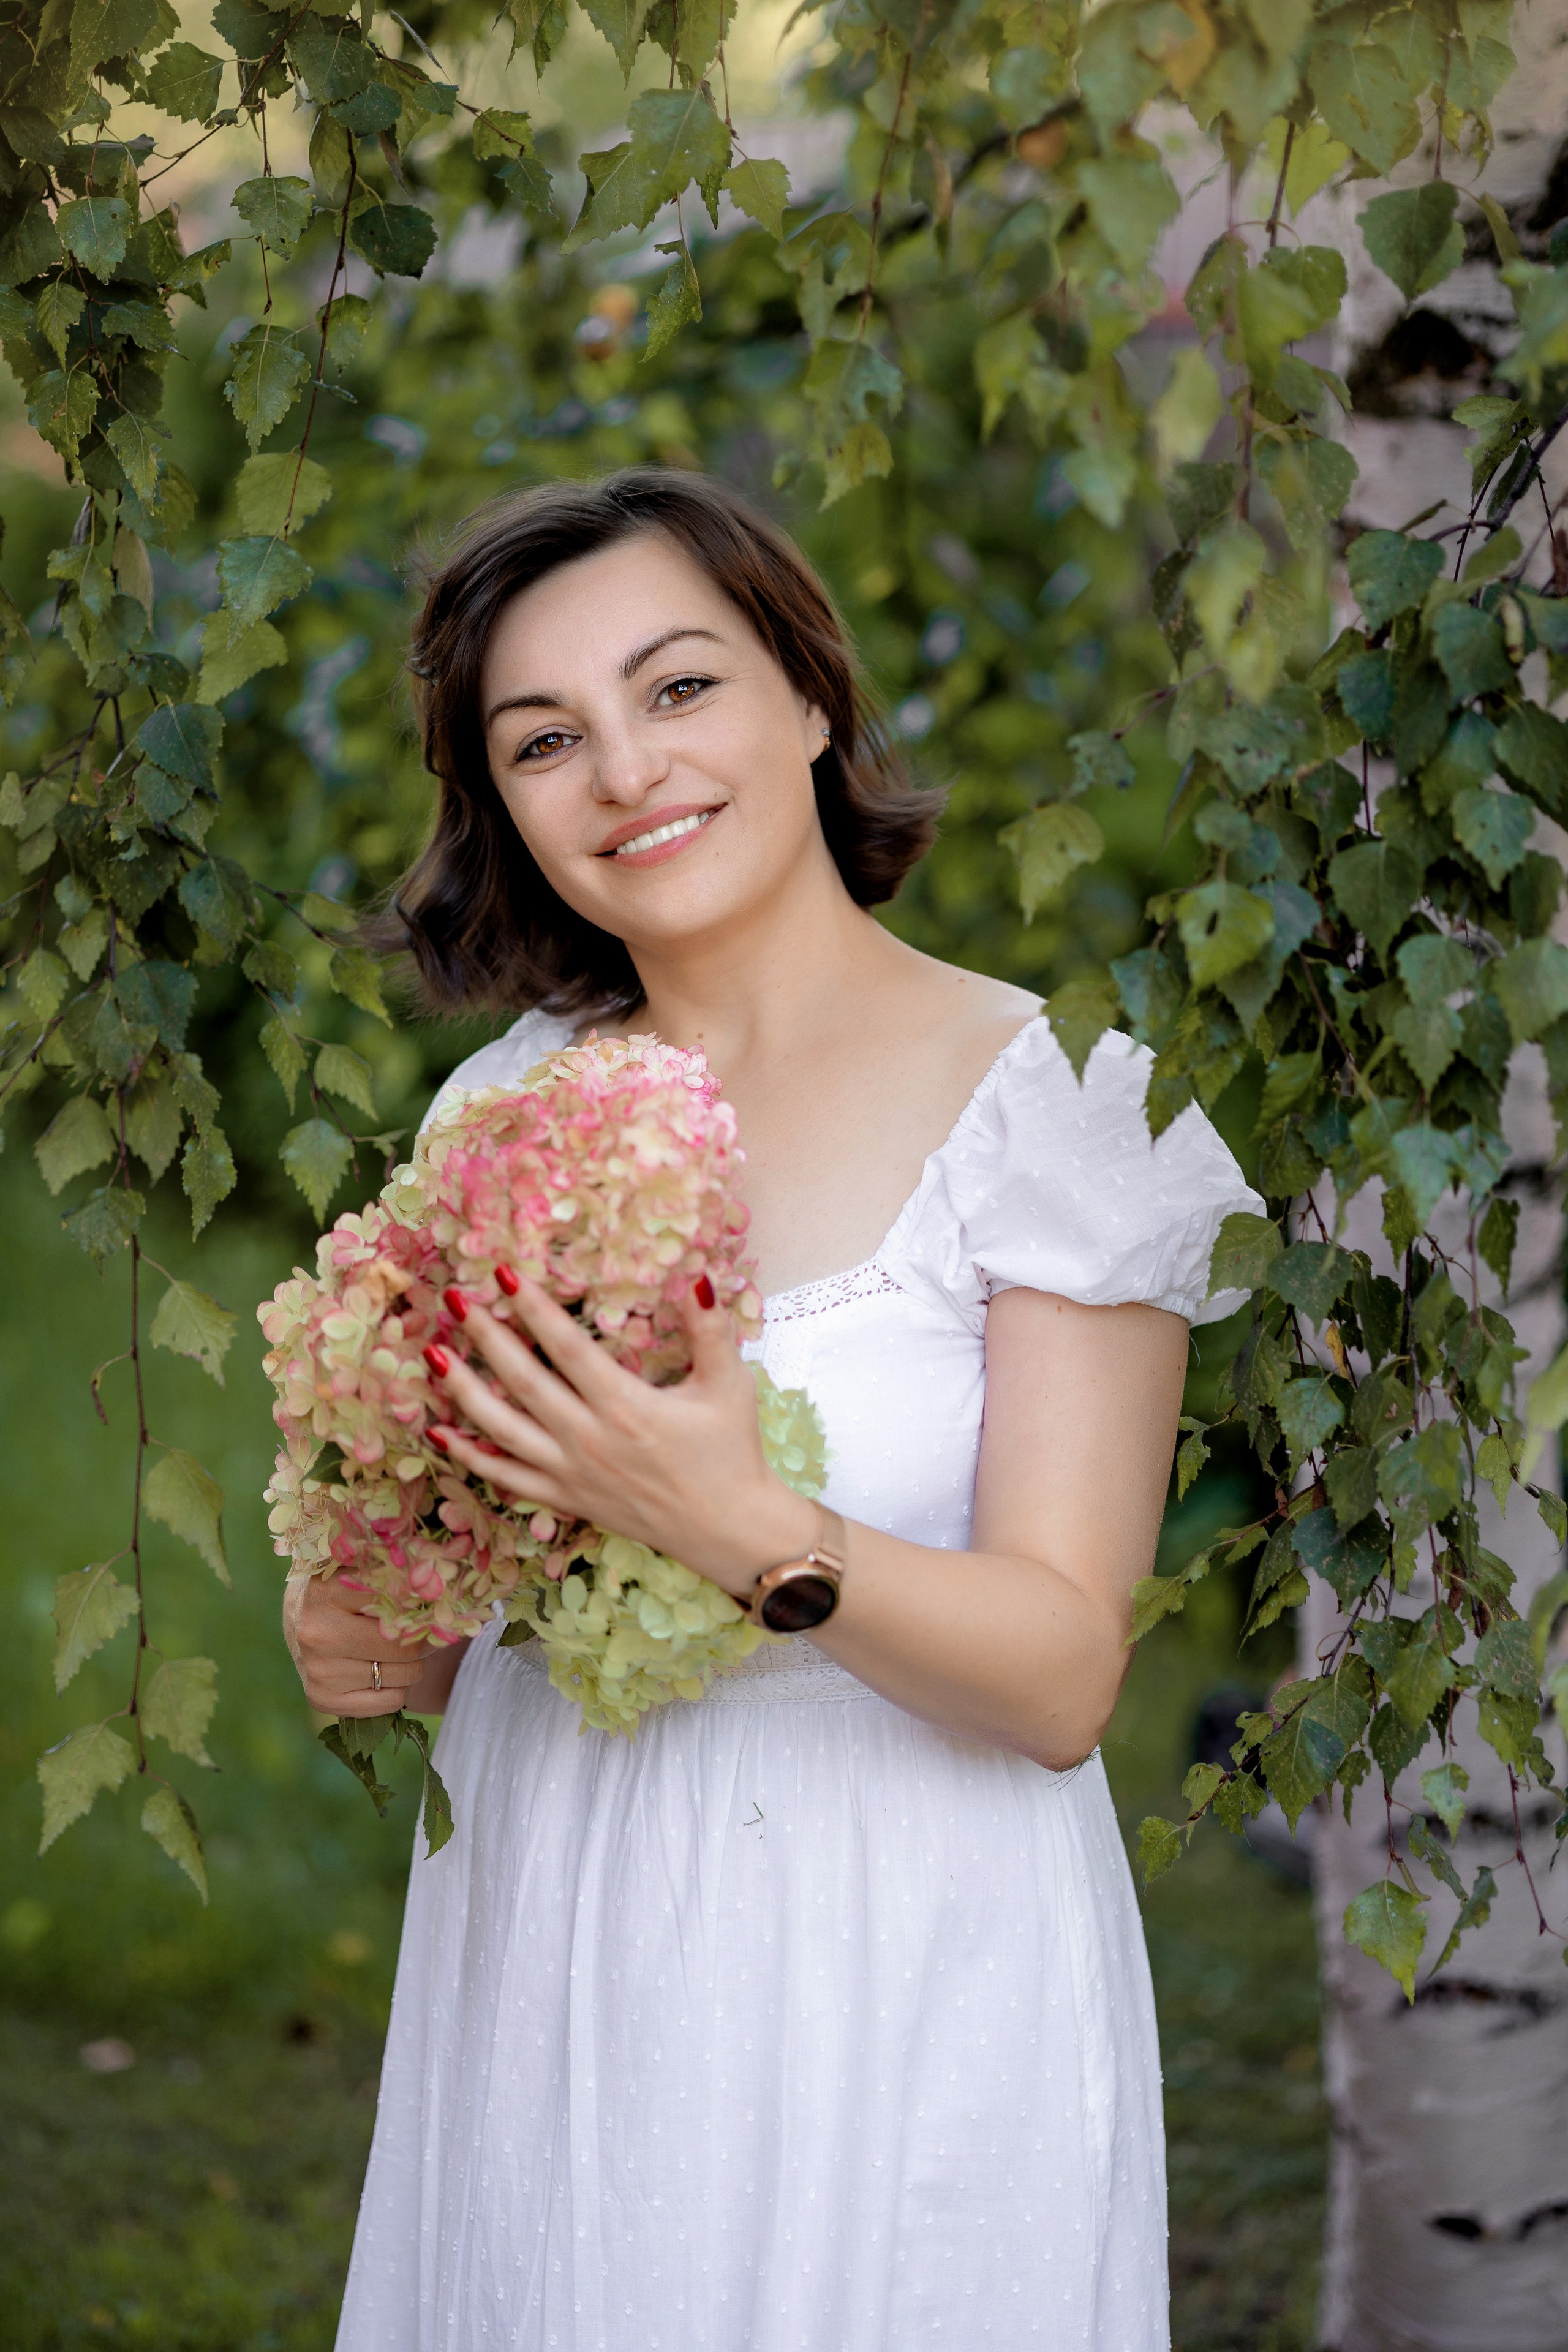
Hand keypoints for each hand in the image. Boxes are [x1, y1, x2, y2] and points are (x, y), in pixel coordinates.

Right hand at [284, 1569, 433, 1717]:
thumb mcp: (361, 1568)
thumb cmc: (342, 1587)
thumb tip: (445, 1595)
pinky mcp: (321, 1699)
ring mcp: (318, 1670)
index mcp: (328, 1591)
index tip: (428, 1605)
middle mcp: (318, 1634)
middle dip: (422, 1640)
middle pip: (405, 1646)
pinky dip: (397, 1688)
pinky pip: (391, 1702)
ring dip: (412, 1664)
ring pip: (405, 1675)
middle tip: (417, 1630)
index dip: (424, 1608)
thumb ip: (396, 1577)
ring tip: (393, 1649)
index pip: (402, 1606)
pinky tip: (381, 1671)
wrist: (299, 1614)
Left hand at [426, 1278, 814, 1596]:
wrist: (726, 1528)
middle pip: (523, 1382)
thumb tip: (699, 1280)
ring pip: (502, 1430)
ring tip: (432, 1355)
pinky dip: (471, 1457)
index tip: (504, 1275)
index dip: (534, 1310)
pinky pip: (507, 1478)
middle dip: (484, 1338)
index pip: (567, 1349)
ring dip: (462, 1392)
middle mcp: (588, 1439)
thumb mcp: (728, 1386)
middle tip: (454, 1300)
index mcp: (625, 1407)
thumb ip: (710, 1332)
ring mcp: (571, 1473)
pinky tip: (440, 1433)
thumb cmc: (730, 1452)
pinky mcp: (566, 1498)